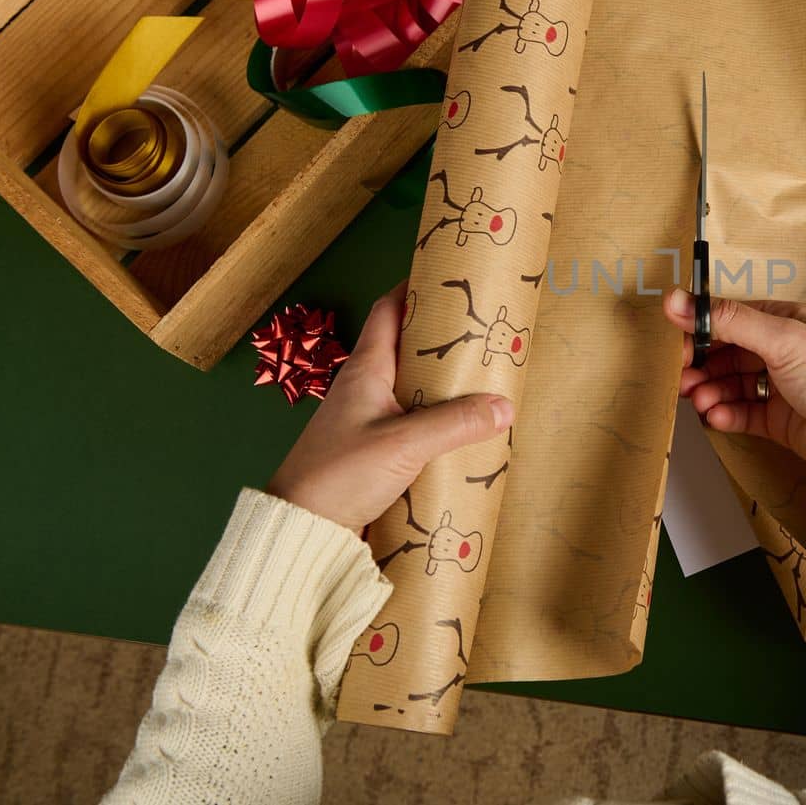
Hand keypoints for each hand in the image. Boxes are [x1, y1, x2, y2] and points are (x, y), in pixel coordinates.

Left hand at [267, 283, 514, 531]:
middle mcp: (363, 388)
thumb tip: (505, 407)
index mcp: (364, 370)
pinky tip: (460, 431)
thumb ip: (455, 423)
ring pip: (409, 387)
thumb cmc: (341, 474)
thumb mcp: (405, 444)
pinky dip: (435, 419)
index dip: (414, 288)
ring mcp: (365, 421)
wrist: (301, 529)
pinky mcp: (370, 451)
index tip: (447, 277)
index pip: (387, 311)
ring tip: (482, 381)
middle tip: (482, 333)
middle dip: (441, 337)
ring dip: (441, 382)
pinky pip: (410, 422)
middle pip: (405, 348)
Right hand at [665, 288, 805, 474]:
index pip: (732, 318)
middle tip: (681, 376)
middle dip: (701, 364)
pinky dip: (726, 414)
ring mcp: (780, 386)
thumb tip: (677, 300)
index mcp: (786, 321)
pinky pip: (742, 412)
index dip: (701, 329)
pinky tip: (717, 416)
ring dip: (711, 390)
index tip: (675, 343)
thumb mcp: (781, 339)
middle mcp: (782, 350)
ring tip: (700, 400)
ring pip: (731, 384)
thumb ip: (728, 320)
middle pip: (727, 352)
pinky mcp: (778, 419)